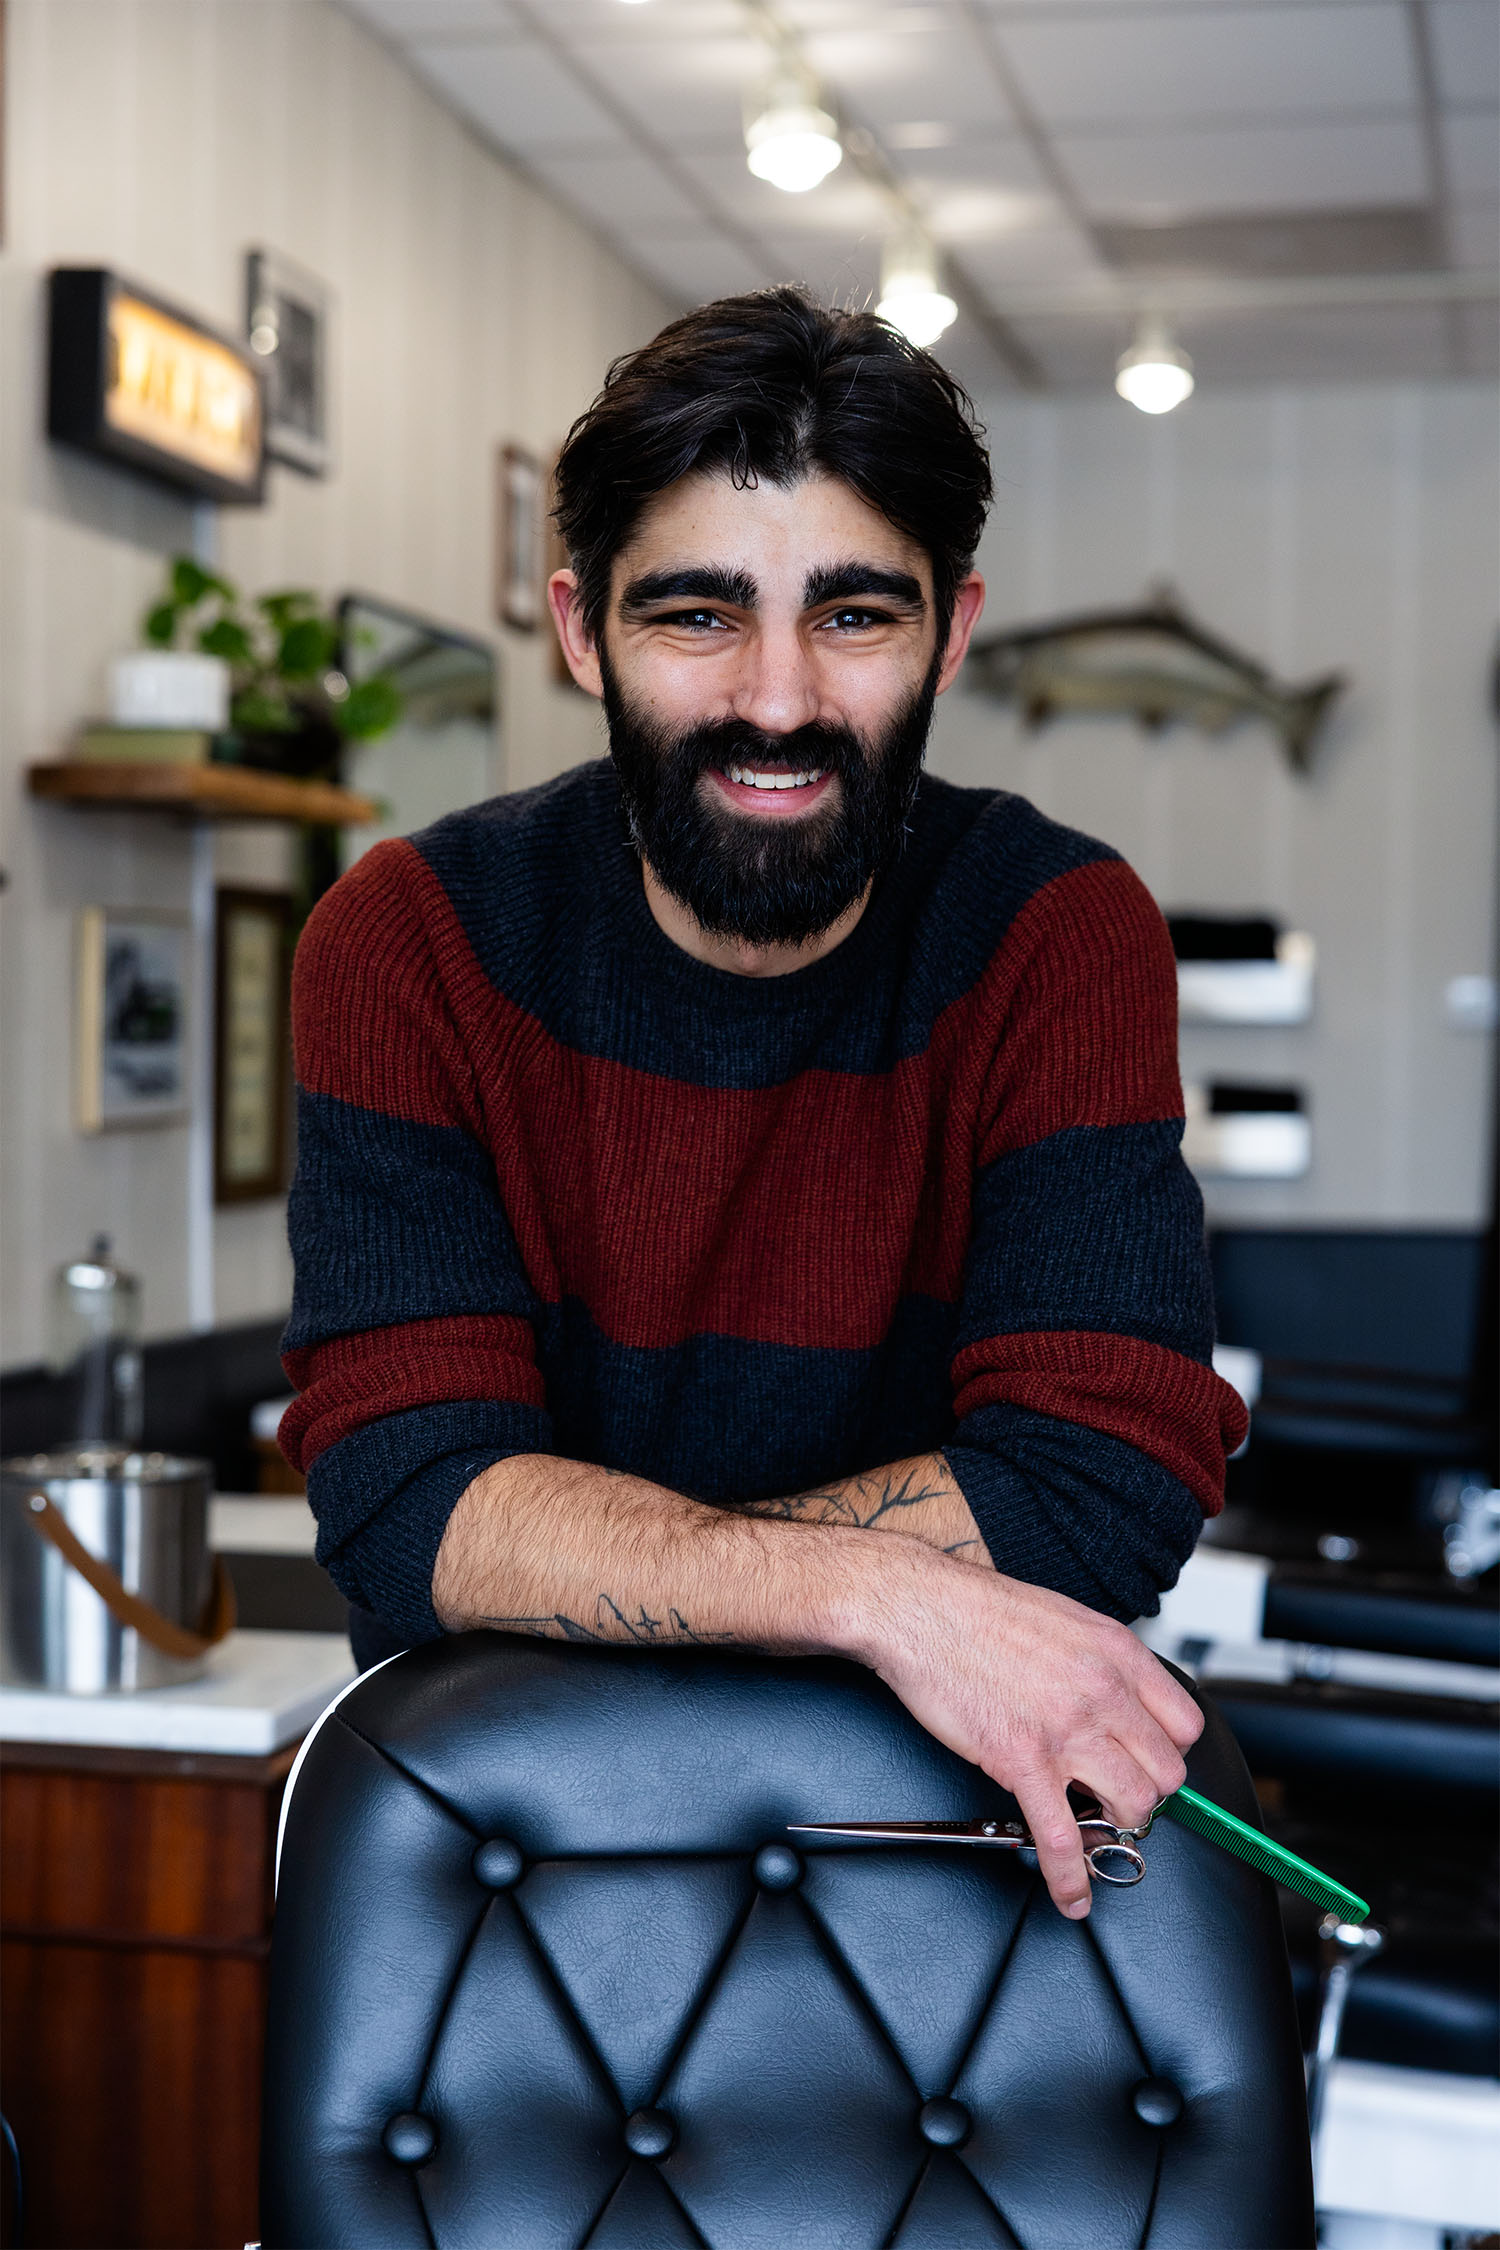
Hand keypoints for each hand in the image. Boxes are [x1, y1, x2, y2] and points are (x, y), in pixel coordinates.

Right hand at [840, 1538, 1202, 1918]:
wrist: (920, 1608)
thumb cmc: (981, 1611)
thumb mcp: (1066, 1619)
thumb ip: (1102, 1660)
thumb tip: (1120, 1697)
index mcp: (1117, 1653)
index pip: (1185, 1725)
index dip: (1169, 1752)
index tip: (1150, 1763)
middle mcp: (1102, 1691)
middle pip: (1167, 1773)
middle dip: (1147, 1794)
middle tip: (1118, 1795)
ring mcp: (1065, 1729)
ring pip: (1132, 1807)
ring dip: (1116, 1827)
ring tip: (1094, 1826)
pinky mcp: (1022, 1761)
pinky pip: (1062, 1838)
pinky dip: (1071, 1879)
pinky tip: (1071, 1895)